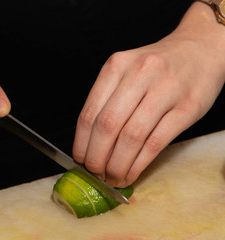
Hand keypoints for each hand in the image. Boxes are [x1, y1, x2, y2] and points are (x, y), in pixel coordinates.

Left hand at [73, 2, 224, 186]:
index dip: (81, 144)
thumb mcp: (126, 71)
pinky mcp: (186, 108)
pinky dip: (139, 164)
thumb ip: (108, 100)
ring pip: (131, 137)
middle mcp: (139, 74)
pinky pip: (155, 143)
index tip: (80, 160)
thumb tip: (90, 144)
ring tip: (113, 178)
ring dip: (118, 165)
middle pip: (107, 126)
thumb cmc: (158, 67)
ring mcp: (165, 90)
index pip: (89, 113)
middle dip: (97, 158)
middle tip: (95, 174)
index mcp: (116, 66)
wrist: (200, 49)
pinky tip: (132, 173)